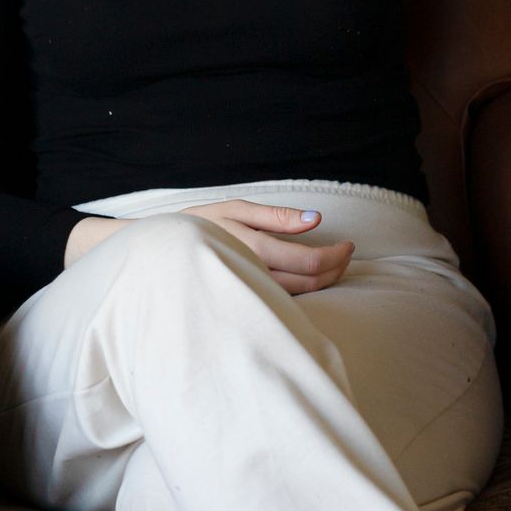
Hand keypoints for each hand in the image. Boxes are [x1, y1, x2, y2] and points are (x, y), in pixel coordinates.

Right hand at [178, 200, 353, 293]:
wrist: (162, 252)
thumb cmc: (200, 224)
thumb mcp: (236, 209)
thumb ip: (277, 216)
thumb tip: (316, 219)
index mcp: (255, 249)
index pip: (309, 262)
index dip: (336, 256)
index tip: (348, 245)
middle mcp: (255, 275)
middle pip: (311, 283)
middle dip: (336, 268)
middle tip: (347, 253)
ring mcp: (251, 292)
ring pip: (300, 296)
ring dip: (325, 281)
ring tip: (335, 264)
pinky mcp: (247, 301)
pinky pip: (285, 300)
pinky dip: (307, 289)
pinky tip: (311, 277)